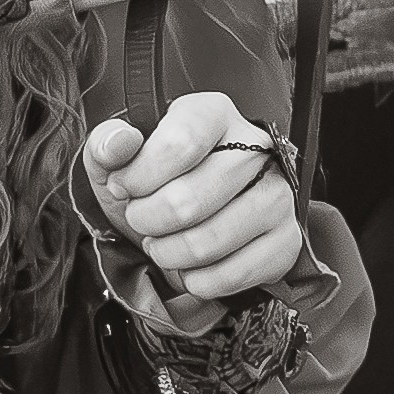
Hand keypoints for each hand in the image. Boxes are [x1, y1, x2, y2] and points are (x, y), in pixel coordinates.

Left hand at [80, 91, 302, 304]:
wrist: (190, 218)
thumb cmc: (154, 181)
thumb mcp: (118, 158)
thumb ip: (108, 144)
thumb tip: (120, 142)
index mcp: (214, 113)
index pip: (180, 143)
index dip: (141, 176)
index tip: (124, 188)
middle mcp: (256, 148)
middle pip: (190, 199)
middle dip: (149, 220)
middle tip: (141, 220)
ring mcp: (277, 194)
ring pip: (211, 241)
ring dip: (170, 253)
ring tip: (162, 243)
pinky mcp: (286, 239)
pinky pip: (234, 274)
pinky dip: (199, 280)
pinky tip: (189, 266)